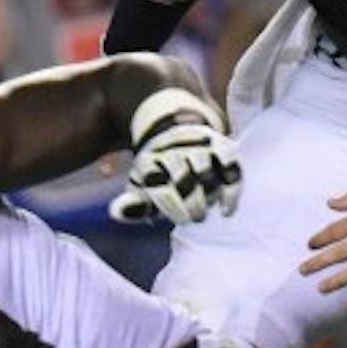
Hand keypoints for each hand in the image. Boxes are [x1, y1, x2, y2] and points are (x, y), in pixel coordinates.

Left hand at [109, 89, 241, 227]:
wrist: (176, 129)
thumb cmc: (159, 171)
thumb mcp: (142, 186)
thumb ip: (133, 205)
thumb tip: (115, 212)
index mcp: (150, 159)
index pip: (159, 184)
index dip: (171, 205)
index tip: (180, 218)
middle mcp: (174, 150)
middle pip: (184, 179)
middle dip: (192, 203)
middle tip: (194, 217)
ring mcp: (198, 146)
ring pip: (206, 173)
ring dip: (209, 196)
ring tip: (207, 208)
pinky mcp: (222, 146)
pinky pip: (230, 167)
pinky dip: (231, 190)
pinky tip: (225, 211)